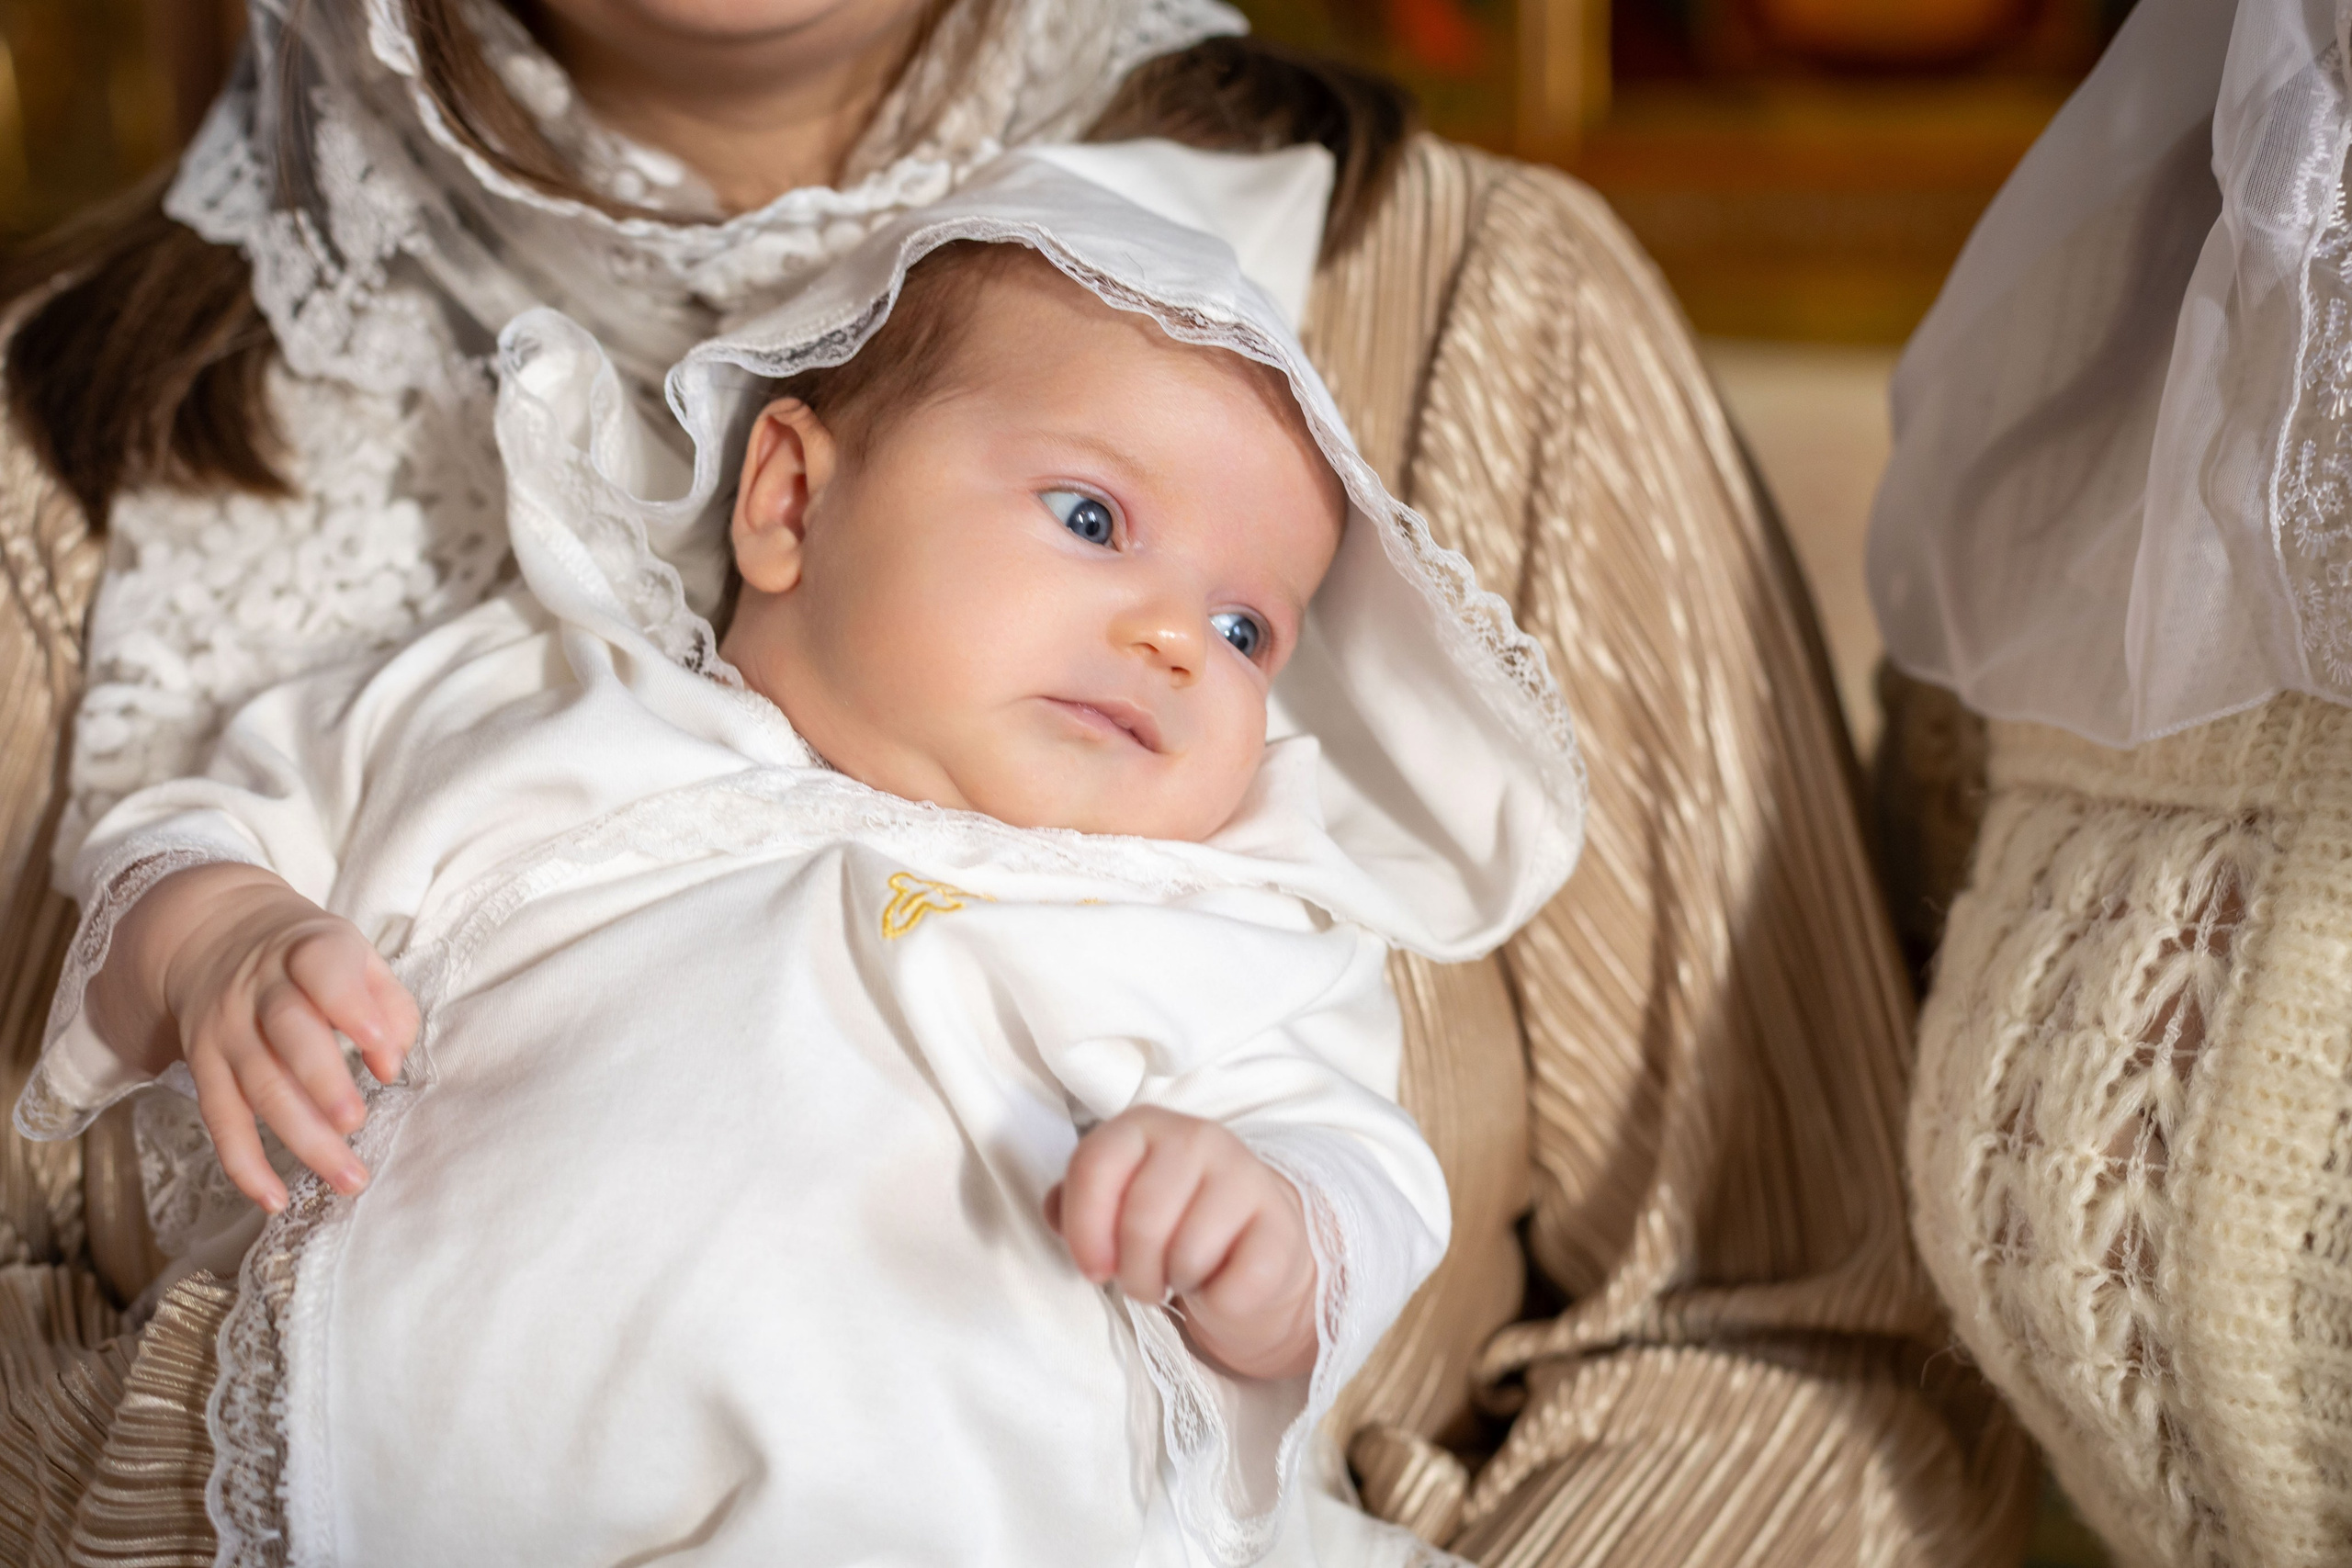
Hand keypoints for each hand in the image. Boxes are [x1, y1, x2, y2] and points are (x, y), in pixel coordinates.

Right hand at [86, 863, 418, 1212]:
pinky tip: (274, 1198)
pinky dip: (244, 1164)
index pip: (322, 970)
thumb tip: (391, 1063)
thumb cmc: (307, 959)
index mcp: (306, 951)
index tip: (378, 1046)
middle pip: (288, 1036)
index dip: (350, 1007)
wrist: (211, 938)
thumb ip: (388, 1003)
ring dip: (302, 1137)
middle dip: (322, 1083)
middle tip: (356, 1122)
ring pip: (259, 1087)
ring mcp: (226, 1031)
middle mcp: (258, 991)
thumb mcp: (355, 956)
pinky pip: (220, 1120)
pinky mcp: (204, 1068)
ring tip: (347, 1176)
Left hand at [1045, 1107, 1317, 1380]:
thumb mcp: (1115, 1203)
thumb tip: (1058, 1215)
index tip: (1093, 1268)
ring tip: (1181, 1275)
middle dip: (1132, 1271)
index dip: (1084, 1228)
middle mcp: (1199, 1137)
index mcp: (1145, 1126)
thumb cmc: (1171, 1222)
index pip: (1095, 1164)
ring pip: (1187, 1254)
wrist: (1253, 1246)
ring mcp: (1247, 1177)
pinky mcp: (1282, 1227)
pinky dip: (1218, 1303)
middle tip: (1142, 1282)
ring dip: (1175, 1284)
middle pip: (1142, 1219)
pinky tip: (1222, 1281)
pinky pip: (1232, 1288)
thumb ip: (1074, 1202)